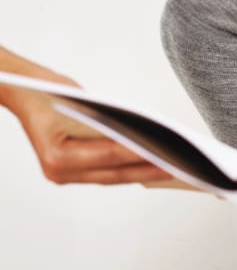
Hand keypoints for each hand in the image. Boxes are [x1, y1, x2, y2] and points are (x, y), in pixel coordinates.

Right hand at [0, 57, 170, 184]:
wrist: (24, 93)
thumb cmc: (49, 92)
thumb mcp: (82, 101)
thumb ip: (110, 121)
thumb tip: (147, 133)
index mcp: (56, 155)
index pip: (109, 156)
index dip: (140, 155)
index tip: (167, 153)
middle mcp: (58, 171)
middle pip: (114, 173)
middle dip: (148, 170)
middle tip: (179, 165)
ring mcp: (63, 176)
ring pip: (112, 177)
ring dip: (142, 173)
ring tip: (173, 167)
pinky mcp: (70, 173)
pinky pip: (106, 174)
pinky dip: (129, 170)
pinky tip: (152, 165)